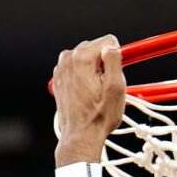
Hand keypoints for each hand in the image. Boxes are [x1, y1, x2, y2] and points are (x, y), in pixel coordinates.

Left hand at [52, 35, 125, 166]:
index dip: (117, 59)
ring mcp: (61, 68)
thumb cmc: (99, 117)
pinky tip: (86, 94)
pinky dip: (83, 77)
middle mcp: (68, 58)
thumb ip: (115, 61)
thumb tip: (112, 47)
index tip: (116, 75)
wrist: (80, 136)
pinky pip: (77, 68)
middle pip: (96, 48)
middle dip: (104, 64)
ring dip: (94, 71)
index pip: (108, 41)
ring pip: (86, 58)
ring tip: (96, 92)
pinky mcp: (59, 78)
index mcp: (82, 58)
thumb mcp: (116, 88)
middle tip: (105, 87)